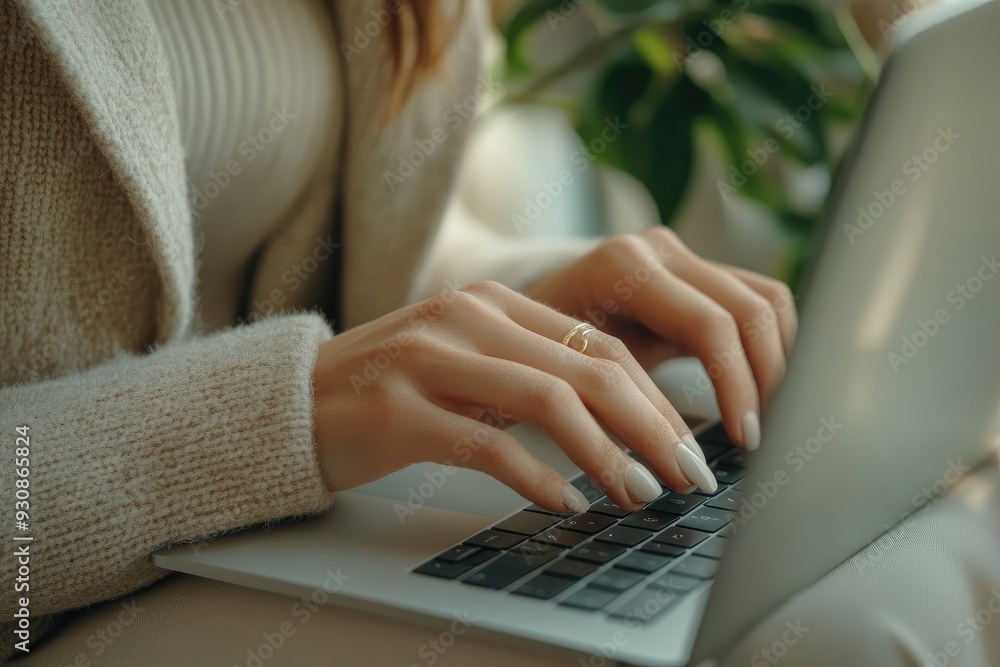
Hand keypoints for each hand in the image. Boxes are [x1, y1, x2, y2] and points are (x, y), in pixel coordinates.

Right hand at [311, 280, 720, 514]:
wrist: (292, 402)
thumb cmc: (393, 392)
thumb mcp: (470, 364)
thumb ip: (534, 373)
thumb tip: (625, 419)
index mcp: (493, 302)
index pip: (599, 346)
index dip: (657, 399)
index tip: (691, 445)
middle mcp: (467, 319)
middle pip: (588, 369)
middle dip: (652, 427)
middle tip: (690, 476)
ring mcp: (430, 361)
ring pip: (548, 400)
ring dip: (608, 454)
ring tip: (641, 494)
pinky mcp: (399, 412)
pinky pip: (487, 444)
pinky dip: (538, 477)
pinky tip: (568, 503)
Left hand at [524, 228, 797, 449]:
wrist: (515, 314)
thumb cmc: (531, 353)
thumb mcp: (565, 375)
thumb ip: (617, 403)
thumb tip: (671, 468)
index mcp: (622, 267)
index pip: (710, 326)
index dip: (737, 387)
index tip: (744, 442)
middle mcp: (657, 249)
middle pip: (751, 310)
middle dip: (766, 379)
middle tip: (762, 439)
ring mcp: (679, 254)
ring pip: (767, 300)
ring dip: (777, 363)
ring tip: (765, 419)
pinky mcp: (695, 270)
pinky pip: (757, 300)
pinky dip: (769, 347)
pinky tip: (759, 393)